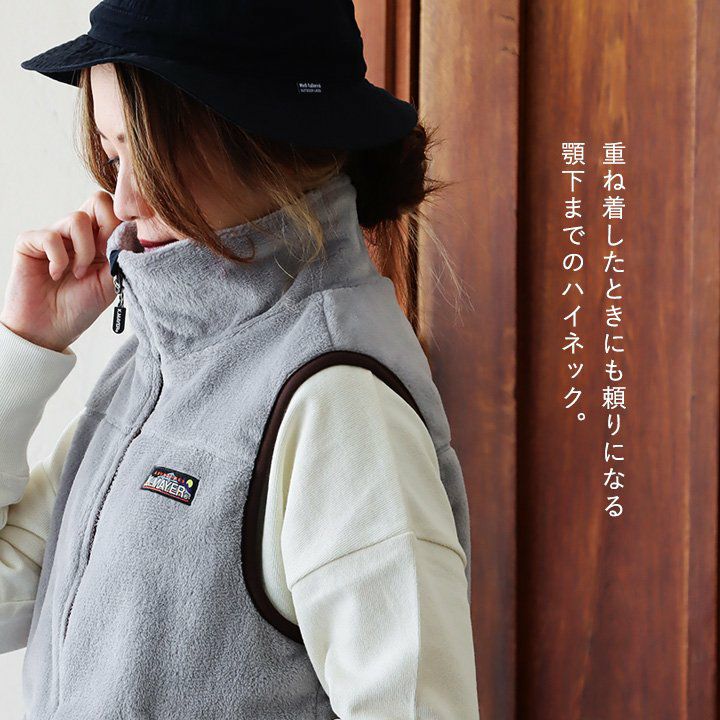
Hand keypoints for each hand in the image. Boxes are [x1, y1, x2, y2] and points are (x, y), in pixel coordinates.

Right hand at [0, 191, 121, 352]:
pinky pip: (51, 236)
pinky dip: (59, 259)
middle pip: (98, 200)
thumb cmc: (80, 307)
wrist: (49, 330)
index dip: (120, 226)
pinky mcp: (30, 241)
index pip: (115, 210)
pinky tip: (56, 275)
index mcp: (100, 240)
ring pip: (78, 218)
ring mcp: (54, 234)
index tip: (116, 254)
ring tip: (78, 274)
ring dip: (84, 252)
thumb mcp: (111, 282)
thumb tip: (134, 229)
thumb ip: (122, 255)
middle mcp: (77, 233)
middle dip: (104, 230)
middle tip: (101, 257)